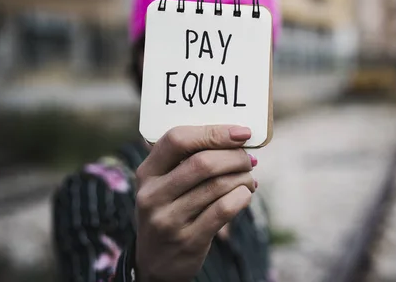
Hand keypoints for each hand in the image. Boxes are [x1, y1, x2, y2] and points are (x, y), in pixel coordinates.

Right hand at [134, 125, 256, 281]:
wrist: (156, 263)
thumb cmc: (170, 210)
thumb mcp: (164, 184)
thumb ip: (188, 159)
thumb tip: (236, 136)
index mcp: (147, 172)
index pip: (177, 139)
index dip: (213, 132)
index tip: (241, 132)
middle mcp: (153, 195)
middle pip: (203, 162)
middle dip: (235, 157)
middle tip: (248, 159)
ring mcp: (168, 220)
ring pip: (218, 185)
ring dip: (243, 177)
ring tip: (249, 177)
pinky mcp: (188, 240)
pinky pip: (224, 209)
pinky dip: (242, 196)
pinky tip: (245, 194)